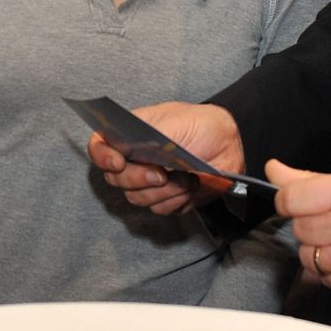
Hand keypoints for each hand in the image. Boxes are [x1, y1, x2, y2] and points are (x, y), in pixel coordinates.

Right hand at [87, 102, 244, 215]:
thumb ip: (145, 135)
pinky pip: (159, 209)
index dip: (102, 157)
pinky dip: (176, 199)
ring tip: (185, 175)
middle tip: (161, 173)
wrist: (232, 144)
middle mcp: (134, 159)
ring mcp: (148, 180)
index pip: (99, 146)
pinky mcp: (166, 198)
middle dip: (138, 178)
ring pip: (136, 198)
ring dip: (163, 190)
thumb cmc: (201, 125)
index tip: (118, 162)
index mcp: (130, 134)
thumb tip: (125, 150)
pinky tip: (191, 185)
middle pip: (115, 179)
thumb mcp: (172, 121)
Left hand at [269, 161, 330, 300]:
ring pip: (307, 257)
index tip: (295, 201)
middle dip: (308, 223)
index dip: (288, 199)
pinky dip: (330, 270)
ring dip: (316, 249)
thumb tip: (273, 170)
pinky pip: (324, 280)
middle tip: (329, 218)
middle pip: (299, 229)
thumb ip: (309, 178)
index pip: (290, 199)